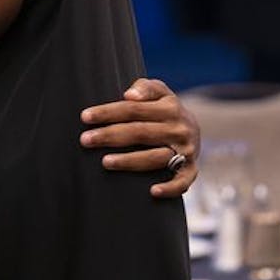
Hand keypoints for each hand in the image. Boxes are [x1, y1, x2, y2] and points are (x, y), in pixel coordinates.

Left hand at [79, 77, 200, 197]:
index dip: (108, 113)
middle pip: (140, 132)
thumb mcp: (160, 91)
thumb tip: (129, 95)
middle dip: (110, 136)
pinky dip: (170, 188)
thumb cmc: (165, 109)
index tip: (85, 117)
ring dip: (129, 161)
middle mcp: (179, 129)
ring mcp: (186, 151)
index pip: (134, 109)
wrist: (194, 130)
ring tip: (105, 162)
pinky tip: (152, 191)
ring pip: (155, 157)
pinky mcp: (191, 170)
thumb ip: (145, 88)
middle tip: (85, 140)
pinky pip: (182, 181)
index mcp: (170, 108)